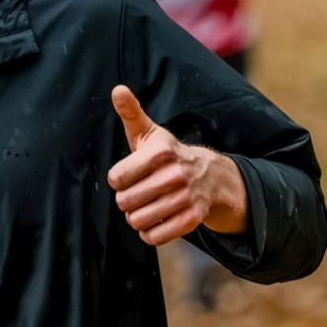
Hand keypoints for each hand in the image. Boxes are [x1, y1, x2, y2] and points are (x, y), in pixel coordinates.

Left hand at [107, 85, 247, 245]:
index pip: (116, 178)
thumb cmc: (168, 154)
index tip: (129, 175)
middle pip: (124, 202)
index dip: (119, 179)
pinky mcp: (192, 219)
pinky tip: (156, 219)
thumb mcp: (150, 133)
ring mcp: (184, 198)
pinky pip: (154, 237)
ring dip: (137, 217)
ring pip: (137, 221)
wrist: (210, 176)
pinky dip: (150, 233)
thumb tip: (118, 89)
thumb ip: (131, 113)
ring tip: (147, 205)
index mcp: (160, 153)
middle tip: (139, 192)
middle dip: (127, 200)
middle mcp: (174, 175)